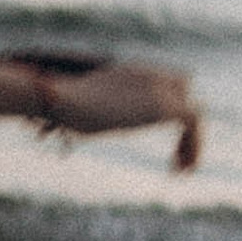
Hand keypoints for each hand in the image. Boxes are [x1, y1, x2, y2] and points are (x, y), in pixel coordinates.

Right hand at [20, 59, 202, 174]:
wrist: (61, 98)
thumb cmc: (56, 103)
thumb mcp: (73, 105)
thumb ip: (78, 107)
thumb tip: (46, 117)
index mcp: (130, 71)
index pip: (165, 79)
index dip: (168, 102)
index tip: (156, 132)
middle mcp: (149, 74)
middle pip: (184, 86)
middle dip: (183, 117)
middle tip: (176, 153)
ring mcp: (159, 89)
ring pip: (195, 110)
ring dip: (193, 140)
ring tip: (182, 169)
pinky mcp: (164, 106)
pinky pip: (193, 122)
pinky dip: (194, 145)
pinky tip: (179, 169)